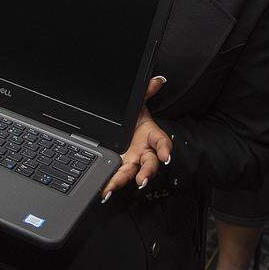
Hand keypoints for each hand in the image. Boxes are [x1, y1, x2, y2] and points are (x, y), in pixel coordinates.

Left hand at [100, 76, 171, 201]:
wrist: (122, 124)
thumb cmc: (134, 118)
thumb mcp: (138, 104)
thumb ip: (146, 92)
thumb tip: (157, 79)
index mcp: (151, 136)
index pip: (162, 143)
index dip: (164, 150)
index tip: (165, 157)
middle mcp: (144, 152)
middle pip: (149, 164)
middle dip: (146, 172)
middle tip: (142, 179)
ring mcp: (133, 161)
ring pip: (132, 173)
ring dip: (123, 181)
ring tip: (112, 188)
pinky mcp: (120, 166)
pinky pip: (117, 176)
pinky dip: (110, 183)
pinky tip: (103, 190)